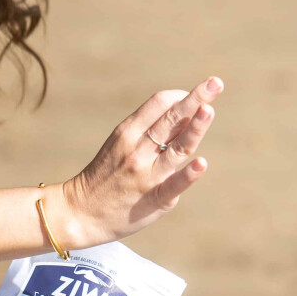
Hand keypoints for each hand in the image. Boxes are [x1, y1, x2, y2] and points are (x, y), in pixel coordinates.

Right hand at [56, 75, 222, 248]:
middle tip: (215, 82)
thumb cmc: (106, 175)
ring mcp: (146, 175)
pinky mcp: (154, 199)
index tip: (195, 96)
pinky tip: (201, 163)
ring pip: (177, 148)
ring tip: (209, 110)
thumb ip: (151, 131)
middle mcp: (137, 150)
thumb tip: (188, 113)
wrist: (80, 213)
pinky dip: (187, 174)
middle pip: (170, 119)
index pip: (159, 104)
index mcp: (127, 132)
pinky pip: (173, 185)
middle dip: (195, 99)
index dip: (181, 96)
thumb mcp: (120, 144)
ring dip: (195, 128)